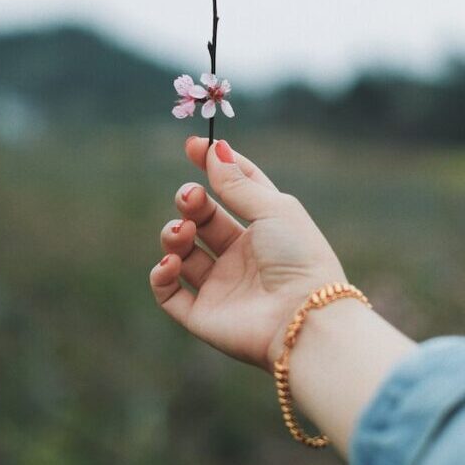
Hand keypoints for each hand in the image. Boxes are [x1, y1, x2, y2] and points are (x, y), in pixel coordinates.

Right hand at [149, 137, 345, 372]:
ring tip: (183, 233)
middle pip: (203, 219)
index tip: (194, 146)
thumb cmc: (299, 258)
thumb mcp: (273, 209)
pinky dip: (161, 274)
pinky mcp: (202, 315)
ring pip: (182, 252)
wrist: (303, 318)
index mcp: (265, 230)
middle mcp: (241, 257)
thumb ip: (237, 182)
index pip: (236, 191)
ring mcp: (221, 287)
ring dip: (173, 235)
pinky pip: (168, 292)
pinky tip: (172, 261)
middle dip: (190, 202)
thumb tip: (214, 148)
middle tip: (190, 197)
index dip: (215, 167)